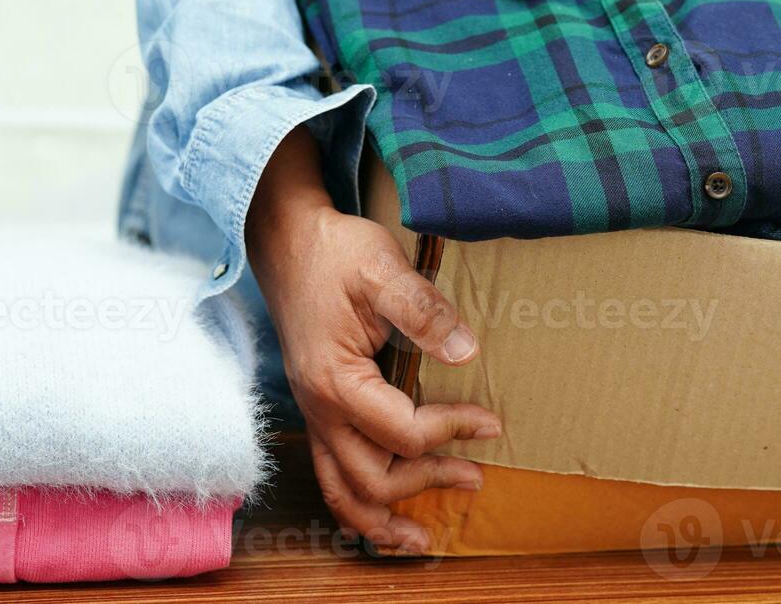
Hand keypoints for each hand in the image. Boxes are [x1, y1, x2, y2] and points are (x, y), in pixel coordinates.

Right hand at [247, 128, 500, 552]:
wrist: (288, 240)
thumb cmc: (335, 253)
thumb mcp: (383, 269)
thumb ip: (424, 310)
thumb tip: (467, 353)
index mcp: (336, 380)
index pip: (403, 430)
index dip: (452, 430)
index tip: (492, 422)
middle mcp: (319, 408)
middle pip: (371, 478)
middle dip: (425, 483)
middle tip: (475, 475)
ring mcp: (314, 412)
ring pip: (341, 490)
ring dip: (381, 520)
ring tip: (421, 540)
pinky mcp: (318, 407)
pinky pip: (331, 472)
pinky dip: (357, 503)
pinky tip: (383, 512)